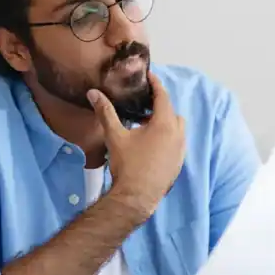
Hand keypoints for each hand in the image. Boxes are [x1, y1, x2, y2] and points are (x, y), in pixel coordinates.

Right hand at [87, 69, 184, 218]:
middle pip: (172, 112)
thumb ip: (106, 112)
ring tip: (145, 126)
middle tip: (143, 106)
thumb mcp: (115, 136)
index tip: (149, 76)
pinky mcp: (178, 164)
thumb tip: (94, 93)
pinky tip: (150, 146)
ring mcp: (180, 151)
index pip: (163, 96)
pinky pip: (176, 144)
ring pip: (176, 130)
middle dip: (160, 106)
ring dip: (164, 124)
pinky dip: (167, 139)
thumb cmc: (127, 164)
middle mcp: (178, 136)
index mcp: (165, 124)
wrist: (137, 198)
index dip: (156, 84)